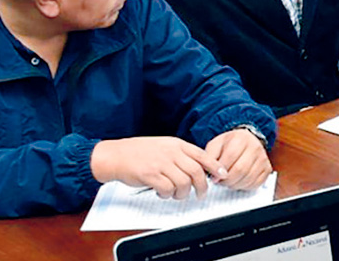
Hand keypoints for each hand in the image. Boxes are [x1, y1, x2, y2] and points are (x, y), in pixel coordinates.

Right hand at [90, 136, 225, 199]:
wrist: (116, 155)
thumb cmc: (139, 152)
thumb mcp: (164, 146)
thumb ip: (181, 154)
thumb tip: (199, 167)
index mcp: (177, 145)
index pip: (202, 155)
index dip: (215, 166)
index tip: (222, 175)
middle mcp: (171, 153)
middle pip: (196, 172)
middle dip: (201, 187)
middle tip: (201, 194)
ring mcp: (161, 163)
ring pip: (183, 183)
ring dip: (182, 193)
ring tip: (175, 194)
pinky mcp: (150, 175)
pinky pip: (167, 189)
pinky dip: (167, 194)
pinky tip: (162, 192)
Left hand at [205, 128, 272, 190]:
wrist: (246, 141)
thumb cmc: (229, 144)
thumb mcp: (216, 145)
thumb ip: (210, 157)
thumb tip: (213, 175)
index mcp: (241, 138)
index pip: (230, 157)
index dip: (220, 171)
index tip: (214, 177)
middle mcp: (255, 147)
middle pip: (240, 169)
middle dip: (227, 180)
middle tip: (220, 182)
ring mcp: (263, 158)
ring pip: (248, 178)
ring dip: (235, 184)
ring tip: (228, 181)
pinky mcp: (267, 168)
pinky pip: (256, 183)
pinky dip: (245, 186)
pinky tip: (239, 181)